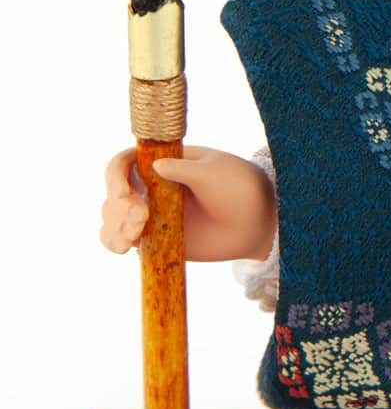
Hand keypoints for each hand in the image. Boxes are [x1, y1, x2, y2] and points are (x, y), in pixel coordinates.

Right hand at [100, 145, 276, 261]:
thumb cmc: (240, 189)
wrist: (258, 222)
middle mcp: (152, 186)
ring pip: (112, 218)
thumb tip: (156, 165)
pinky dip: (115, 242)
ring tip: (135, 235)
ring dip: (114, 226)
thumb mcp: (216, 173)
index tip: (125, 194)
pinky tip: (125, 246)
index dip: (115, 176)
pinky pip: (124, 239)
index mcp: (164, 162)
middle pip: (114, 192)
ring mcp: (152, 213)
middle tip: (141, 217)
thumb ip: (186, 170)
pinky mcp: (156, 238)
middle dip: (118, 206)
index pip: (124, 163)